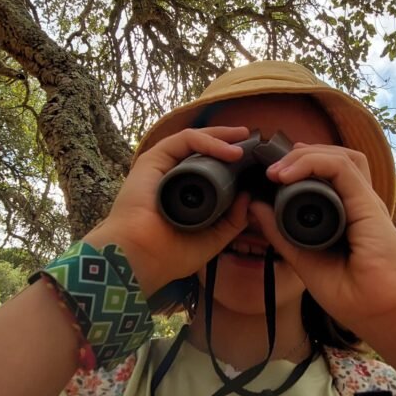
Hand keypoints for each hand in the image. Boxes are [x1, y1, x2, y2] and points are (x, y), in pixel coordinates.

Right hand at [84, 126, 250, 298]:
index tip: (252, 162)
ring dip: (221, 137)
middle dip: (228, 142)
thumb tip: (248, 197)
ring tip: (244, 139)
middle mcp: (171, 177)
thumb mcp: (211, 239)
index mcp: (182, 195)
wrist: (142, 257)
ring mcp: (162, 167)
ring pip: (194, 141)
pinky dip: (208, 141)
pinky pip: (184, 141)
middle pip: (202, 151)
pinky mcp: (153, 159)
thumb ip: (231, 221)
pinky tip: (229, 150)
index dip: (229, 161)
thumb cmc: (169, 254)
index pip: (207, 169)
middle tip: (252, 140)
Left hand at [250, 142, 395, 341]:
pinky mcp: (368, 204)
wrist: (388, 316)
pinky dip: (314, 162)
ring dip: (305, 156)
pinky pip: (341, 168)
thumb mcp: (305, 261)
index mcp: (346, 216)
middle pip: (333, 159)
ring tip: (278, 171)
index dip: (299, 168)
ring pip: (338, 156)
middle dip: (299, 156)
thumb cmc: (355, 297)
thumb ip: (281, 235)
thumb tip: (255, 206)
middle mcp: (357, 205)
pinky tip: (288, 174)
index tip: (269, 179)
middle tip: (269, 171)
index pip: (325, 176)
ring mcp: (364, 202)